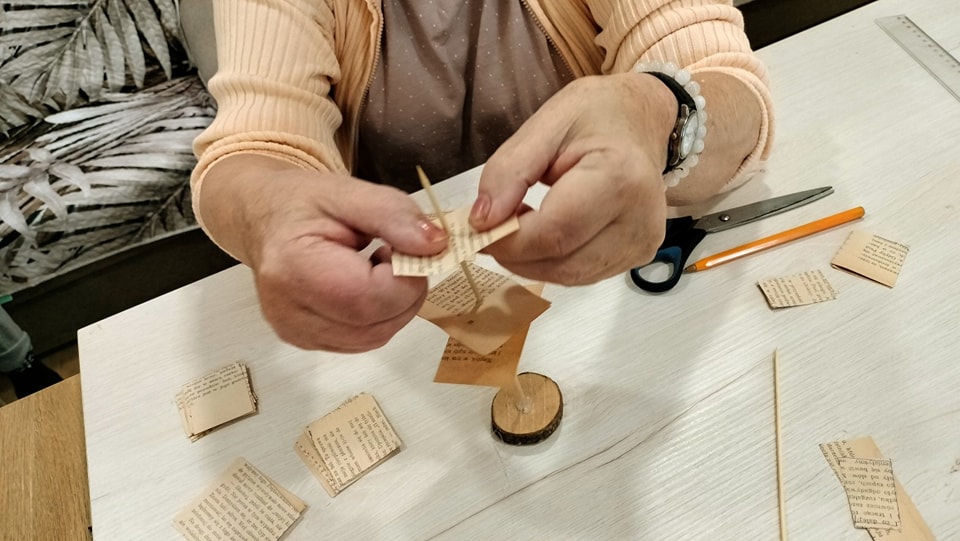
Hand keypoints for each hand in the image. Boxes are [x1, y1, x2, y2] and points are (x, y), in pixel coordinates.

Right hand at [199, 155, 446, 351]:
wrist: (262, 218)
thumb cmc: (303, 203)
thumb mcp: (349, 192)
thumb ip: (395, 216)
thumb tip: (436, 245)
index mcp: (294, 268)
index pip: (370, 298)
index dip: (406, 280)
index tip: (406, 247)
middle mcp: (288, 311)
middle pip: (375, 325)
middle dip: (405, 293)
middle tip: (398, 255)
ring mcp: (294, 332)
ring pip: (374, 338)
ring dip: (393, 306)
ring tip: (378, 268)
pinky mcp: (304, 341)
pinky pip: (361, 340)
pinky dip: (377, 316)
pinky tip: (364, 285)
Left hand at [469, 73, 676, 284]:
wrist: (644, 121)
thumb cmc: (597, 115)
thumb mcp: (546, 124)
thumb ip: (510, 171)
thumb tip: (481, 221)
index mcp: (619, 178)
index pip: (554, 233)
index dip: (508, 240)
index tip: (475, 228)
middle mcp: (639, 220)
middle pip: (561, 263)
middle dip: (514, 253)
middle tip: (490, 227)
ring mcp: (642, 244)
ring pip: (569, 276)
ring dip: (531, 260)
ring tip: (518, 223)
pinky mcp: (638, 256)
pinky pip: (582, 274)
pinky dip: (552, 261)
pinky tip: (544, 232)